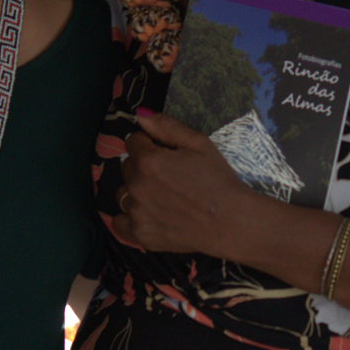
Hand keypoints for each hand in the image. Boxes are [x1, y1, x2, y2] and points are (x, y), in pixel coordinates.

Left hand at [113, 112, 258, 256]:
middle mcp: (137, 186)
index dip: (149, 144)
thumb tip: (140, 115)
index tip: (165, 153)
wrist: (231, 222)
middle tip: (168, 176)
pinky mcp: (140, 234)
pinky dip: (129, 218)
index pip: (133, 142)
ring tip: (162, 198)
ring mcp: (136, 213)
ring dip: (137, 191)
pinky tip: (147, 215)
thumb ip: (166, 126)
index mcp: (149, 161)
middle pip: (127, 167)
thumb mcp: (199, 144)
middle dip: (143, 167)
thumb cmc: (218, 180)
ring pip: (124, 193)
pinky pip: (119, 223)